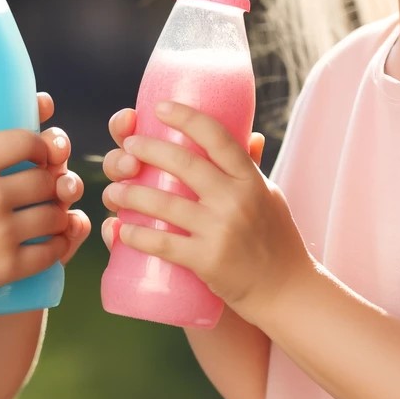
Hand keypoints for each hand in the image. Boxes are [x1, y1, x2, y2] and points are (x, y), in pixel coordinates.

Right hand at [0, 93, 88, 315]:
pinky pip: (51, 250)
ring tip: (52, 213)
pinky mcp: (7, 266)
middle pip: (46, 179)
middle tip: (49, 187)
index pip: (26, 140)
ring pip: (54, 214)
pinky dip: (58, 244)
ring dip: (59, 213)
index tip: (44, 153)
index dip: (43, 144)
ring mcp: (0, 231)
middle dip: (54, 182)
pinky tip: (54, 239)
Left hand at [100, 101, 309, 323]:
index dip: (186, 117)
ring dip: (129, 194)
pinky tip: (119, 230)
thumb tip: (250, 133)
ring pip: (164, 204)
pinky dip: (135, 236)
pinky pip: (163, 244)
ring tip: (113, 191)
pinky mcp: (208, 261)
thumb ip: (252, 167)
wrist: (286, 291)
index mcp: (250, 179)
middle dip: (147, 150)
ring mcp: (221, 230)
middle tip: (128, 147)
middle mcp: (236, 199)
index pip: (217, 137)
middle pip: (183, 163)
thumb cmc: (276, 239)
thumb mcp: (269, 196)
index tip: (160, 107)